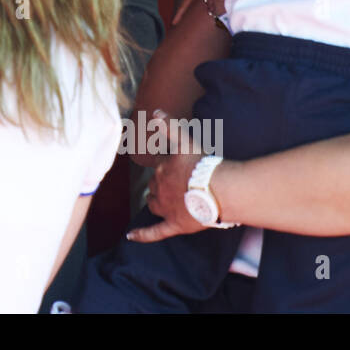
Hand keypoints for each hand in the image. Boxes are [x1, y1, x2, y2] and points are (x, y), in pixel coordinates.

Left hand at [125, 110, 205, 242]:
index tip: (176, 168)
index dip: (166, 167)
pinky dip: (141, 234)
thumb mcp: (185, 140)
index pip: (158, 167)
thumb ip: (169, 126)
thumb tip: (154, 112)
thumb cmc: (204, 164)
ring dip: (155, 202)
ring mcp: (166, 208)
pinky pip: (154, 232)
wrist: (219, 190)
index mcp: (162, 169)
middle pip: (155, 186)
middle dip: (161, 185)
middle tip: (176, 186)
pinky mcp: (174, 224)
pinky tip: (130, 236)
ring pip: (153, 205)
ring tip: (162, 202)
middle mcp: (160, 188)